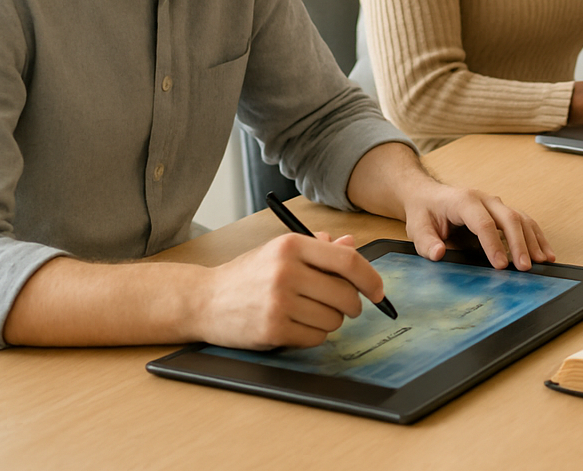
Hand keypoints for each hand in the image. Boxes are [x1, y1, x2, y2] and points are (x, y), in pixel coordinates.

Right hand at [197, 231, 382, 349]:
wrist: (204, 300)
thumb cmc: (248, 274)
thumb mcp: (281, 251)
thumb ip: (319, 249)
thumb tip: (352, 245)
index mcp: (292, 245)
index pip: (348, 262)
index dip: (371, 279)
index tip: (378, 291)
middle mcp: (286, 271)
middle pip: (345, 295)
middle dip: (352, 305)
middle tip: (343, 306)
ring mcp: (278, 302)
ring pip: (334, 320)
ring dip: (330, 321)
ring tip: (308, 313)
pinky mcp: (272, 329)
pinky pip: (316, 337)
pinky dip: (313, 335)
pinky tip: (295, 325)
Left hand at [346, 143, 554, 271]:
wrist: (428, 195)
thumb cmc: (425, 212)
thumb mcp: (417, 228)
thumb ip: (426, 242)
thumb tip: (438, 254)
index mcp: (463, 201)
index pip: (483, 222)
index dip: (494, 244)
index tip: (501, 266)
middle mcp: (484, 199)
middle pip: (509, 218)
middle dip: (520, 243)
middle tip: (525, 267)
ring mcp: (496, 203)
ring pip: (521, 218)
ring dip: (533, 240)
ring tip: (542, 261)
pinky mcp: (502, 211)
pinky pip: (524, 221)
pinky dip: (536, 237)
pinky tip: (545, 253)